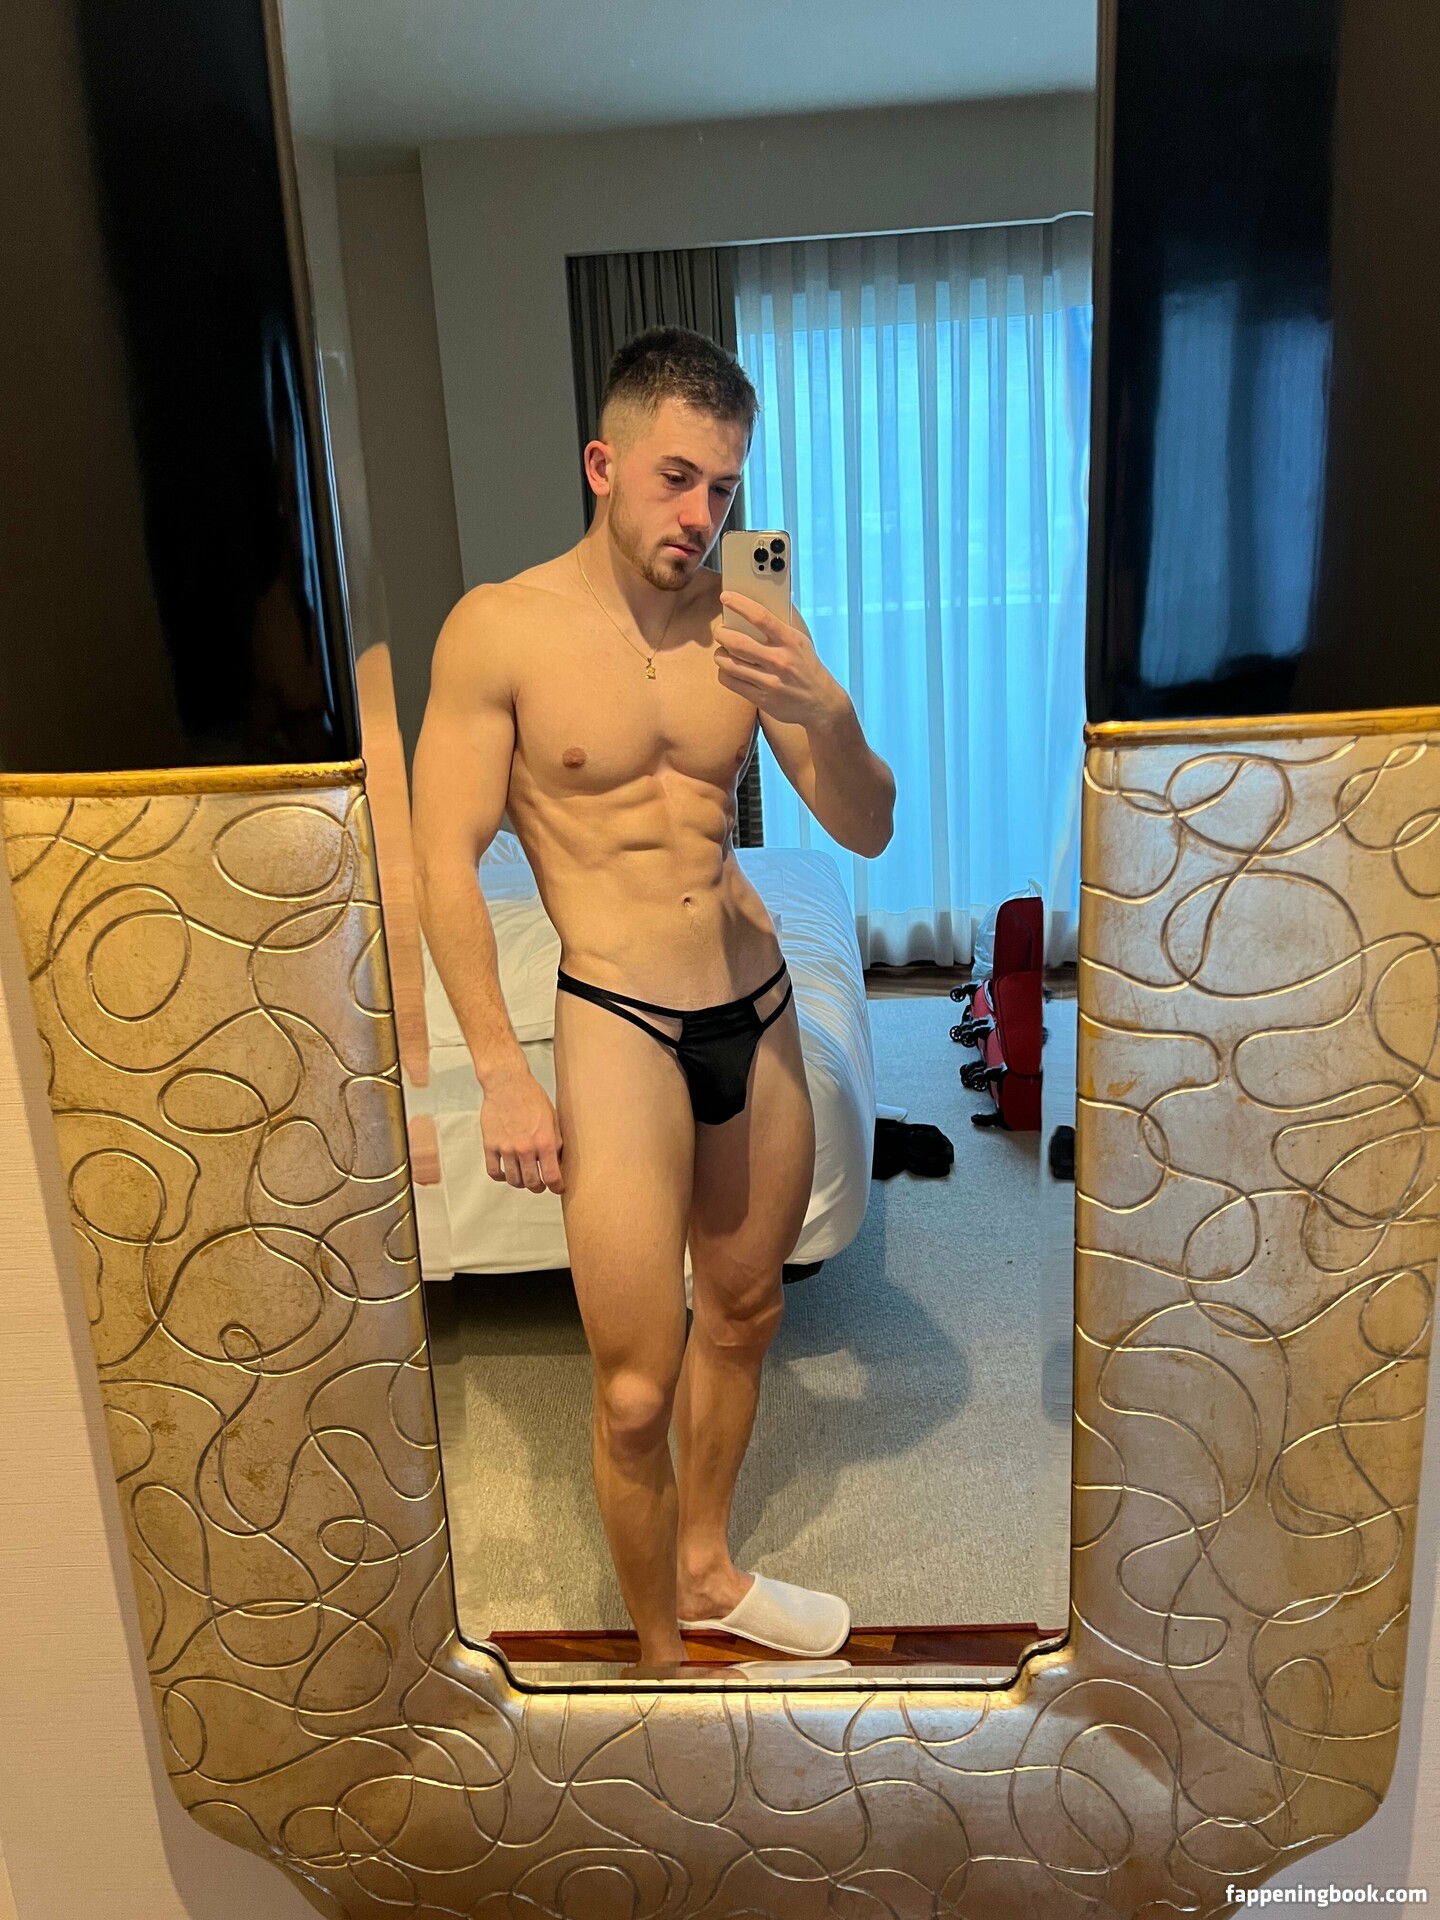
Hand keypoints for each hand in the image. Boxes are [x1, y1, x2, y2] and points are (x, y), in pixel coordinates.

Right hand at [479, 1062, 563, 1193]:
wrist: (507, 1083)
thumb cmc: (531, 1097)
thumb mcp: (553, 1119)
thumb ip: (556, 1142)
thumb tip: (558, 1162)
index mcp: (544, 1142)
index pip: (552, 1176)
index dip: (557, 1187)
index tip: (558, 1188)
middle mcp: (525, 1148)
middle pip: (532, 1183)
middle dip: (539, 1187)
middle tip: (541, 1185)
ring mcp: (506, 1148)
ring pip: (514, 1180)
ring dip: (521, 1183)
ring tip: (524, 1178)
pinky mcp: (490, 1145)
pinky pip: (494, 1172)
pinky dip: (501, 1176)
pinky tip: (506, 1172)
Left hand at [715, 594, 845, 726]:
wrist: (821, 702)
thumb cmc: (806, 666)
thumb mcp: (801, 641)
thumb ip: (782, 623)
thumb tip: (763, 599)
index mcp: (790, 641)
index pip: (761, 617)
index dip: (740, 604)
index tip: (725, 597)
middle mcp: (780, 660)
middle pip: (738, 643)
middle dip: (721, 633)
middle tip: (720, 631)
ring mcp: (770, 682)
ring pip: (729, 664)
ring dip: (720, 654)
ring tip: (723, 651)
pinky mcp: (762, 699)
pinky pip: (730, 682)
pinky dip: (724, 672)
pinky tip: (728, 669)